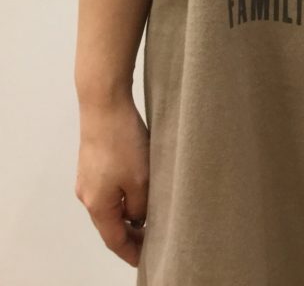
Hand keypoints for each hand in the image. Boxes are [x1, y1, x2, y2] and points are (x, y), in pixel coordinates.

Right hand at [74, 93, 149, 266]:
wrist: (104, 104)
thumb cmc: (122, 140)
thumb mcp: (141, 180)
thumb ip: (141, 207)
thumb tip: (138, 218)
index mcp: (98, 205)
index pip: (115, 240)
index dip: (131, 252)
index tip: (146, 259)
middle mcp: (87, 195)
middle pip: (110, 224)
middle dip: (132, 233)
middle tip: (155, 238)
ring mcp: (88, 178)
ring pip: (111, 204)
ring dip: (129, 212)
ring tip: (152, 214)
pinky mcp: (93, 162)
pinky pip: (110, 187)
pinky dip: (124, 195)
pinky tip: (140, 188)